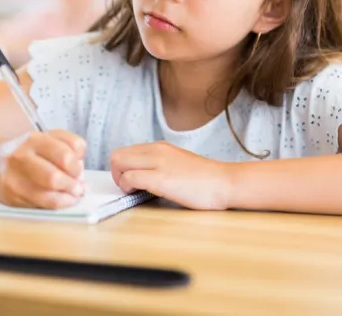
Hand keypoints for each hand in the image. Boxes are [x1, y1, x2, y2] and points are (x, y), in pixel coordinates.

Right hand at [0, 129, 85, 208]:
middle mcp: (21, 158)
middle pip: (54, 177)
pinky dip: (54, 206)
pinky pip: (39, 207)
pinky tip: (59, 200)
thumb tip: (81, 164)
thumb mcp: (49, 138)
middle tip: (79, 187)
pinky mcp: (11, 198)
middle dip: (72, 185)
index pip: (65, 154)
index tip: (80, 171)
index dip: (77, 166)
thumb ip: (70, 144)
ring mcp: (14, 179)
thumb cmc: (29, 151)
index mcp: (35, 140)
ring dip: (66, 199)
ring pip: (47, 197)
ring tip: (73, 196)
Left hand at [110, 142, 232, 209]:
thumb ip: (160, 165)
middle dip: (116, 173)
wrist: (225, 182)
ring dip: (119, 180)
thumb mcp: (178, 163)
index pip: (125, 151)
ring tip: (133, 190)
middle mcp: (156, 150)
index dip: (122, 168)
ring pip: (118, 162)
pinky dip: (127, 187)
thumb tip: (142, 175)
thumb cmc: (205, 180)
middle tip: (128, 187)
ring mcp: (158, 163)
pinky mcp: (160, 178)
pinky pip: (129, 178)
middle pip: (117, 155)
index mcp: (160, 147)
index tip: (129, 180)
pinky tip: (139, 194)